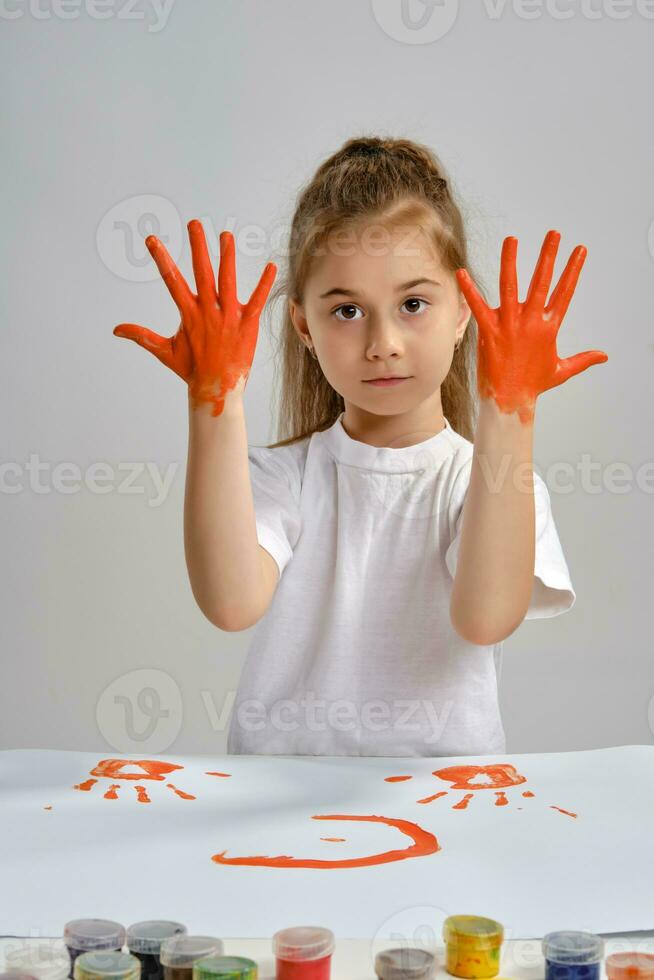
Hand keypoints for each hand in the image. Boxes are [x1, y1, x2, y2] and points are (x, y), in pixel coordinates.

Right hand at [114, 220, 276, 416]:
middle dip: (198, 247)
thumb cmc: (191, 370)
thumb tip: (116, 330)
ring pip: (228, 281)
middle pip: (202, 273)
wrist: (217, 390)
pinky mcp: (247, 324)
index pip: (172, 281)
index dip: (162, 259)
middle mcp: (208, 311)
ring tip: (226, 235)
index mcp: (188, 314)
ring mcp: (228, 317)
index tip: (152, 239)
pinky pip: (257, 301)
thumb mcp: (164, 351)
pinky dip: (263, 284)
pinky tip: (270, 266)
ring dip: (227, 257)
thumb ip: (142, 336)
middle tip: (194, 223)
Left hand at [456, 229, 607, 424]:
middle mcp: (530, 322)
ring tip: (512, 240)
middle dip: (548, 256)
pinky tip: (461, 273)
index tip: (579, 250)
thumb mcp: (562, 370)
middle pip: (541, 282)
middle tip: (553, 233)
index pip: (564, 292)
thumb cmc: (533, 385)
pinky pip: (478, 306)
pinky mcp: (489, 331)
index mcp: (548, 327)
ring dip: (510, 261)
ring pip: (509, 286)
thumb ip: (583, 359)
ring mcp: (509, 325)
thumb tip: (604, 356)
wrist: (508, 400)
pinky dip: (469, 290)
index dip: (572, 270)